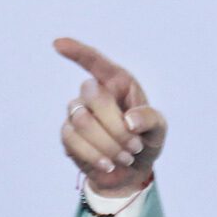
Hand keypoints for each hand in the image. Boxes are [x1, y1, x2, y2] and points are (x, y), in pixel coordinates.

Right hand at [56, 38, 166, 196]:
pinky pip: (73, 140)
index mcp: (118, 83)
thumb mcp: (158, 129)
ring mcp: (77, 113)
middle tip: (135, 146)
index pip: (95, 62)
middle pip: (93, 96)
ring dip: (108, 144)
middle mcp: (94, 93)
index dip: (78, 52)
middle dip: (117, 125)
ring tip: (126, 156)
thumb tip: (129, 120)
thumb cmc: (145, 140)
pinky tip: (108, 164)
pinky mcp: (67, 135)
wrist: (131, 172)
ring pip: (82, 121)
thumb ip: (150, 119)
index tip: (58, 44)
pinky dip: (95, 155)